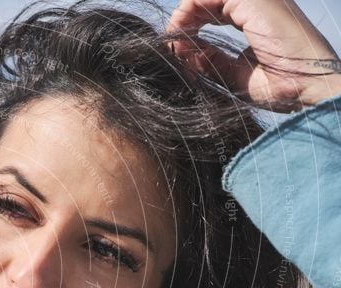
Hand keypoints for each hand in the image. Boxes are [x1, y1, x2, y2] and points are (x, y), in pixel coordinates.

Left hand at [167, 0, 340, 109]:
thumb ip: (211, 60)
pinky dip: (188, 12)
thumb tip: (184, 52)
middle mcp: (257, 2)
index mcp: (256, 16)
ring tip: (173, 40)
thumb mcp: (234, 74)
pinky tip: (180, 33)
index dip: (191, 25)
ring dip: (183, 16)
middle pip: (208, 0)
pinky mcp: (253, 0)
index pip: (214, 10)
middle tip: (170, 44)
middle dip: (183, 20)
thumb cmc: (281, 88)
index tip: (175, 49)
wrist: (306, 90)